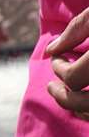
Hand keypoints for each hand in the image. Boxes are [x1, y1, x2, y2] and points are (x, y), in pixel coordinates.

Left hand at [47, 6, 88, 120]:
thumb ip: (79, 28)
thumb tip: (51, 50)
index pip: (74, 77)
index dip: (59, 68)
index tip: (57, 59)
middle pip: (84, 103)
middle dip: (64, 96)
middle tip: (51, 87)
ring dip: (79, 108)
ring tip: (67, 96)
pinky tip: (86, 102)